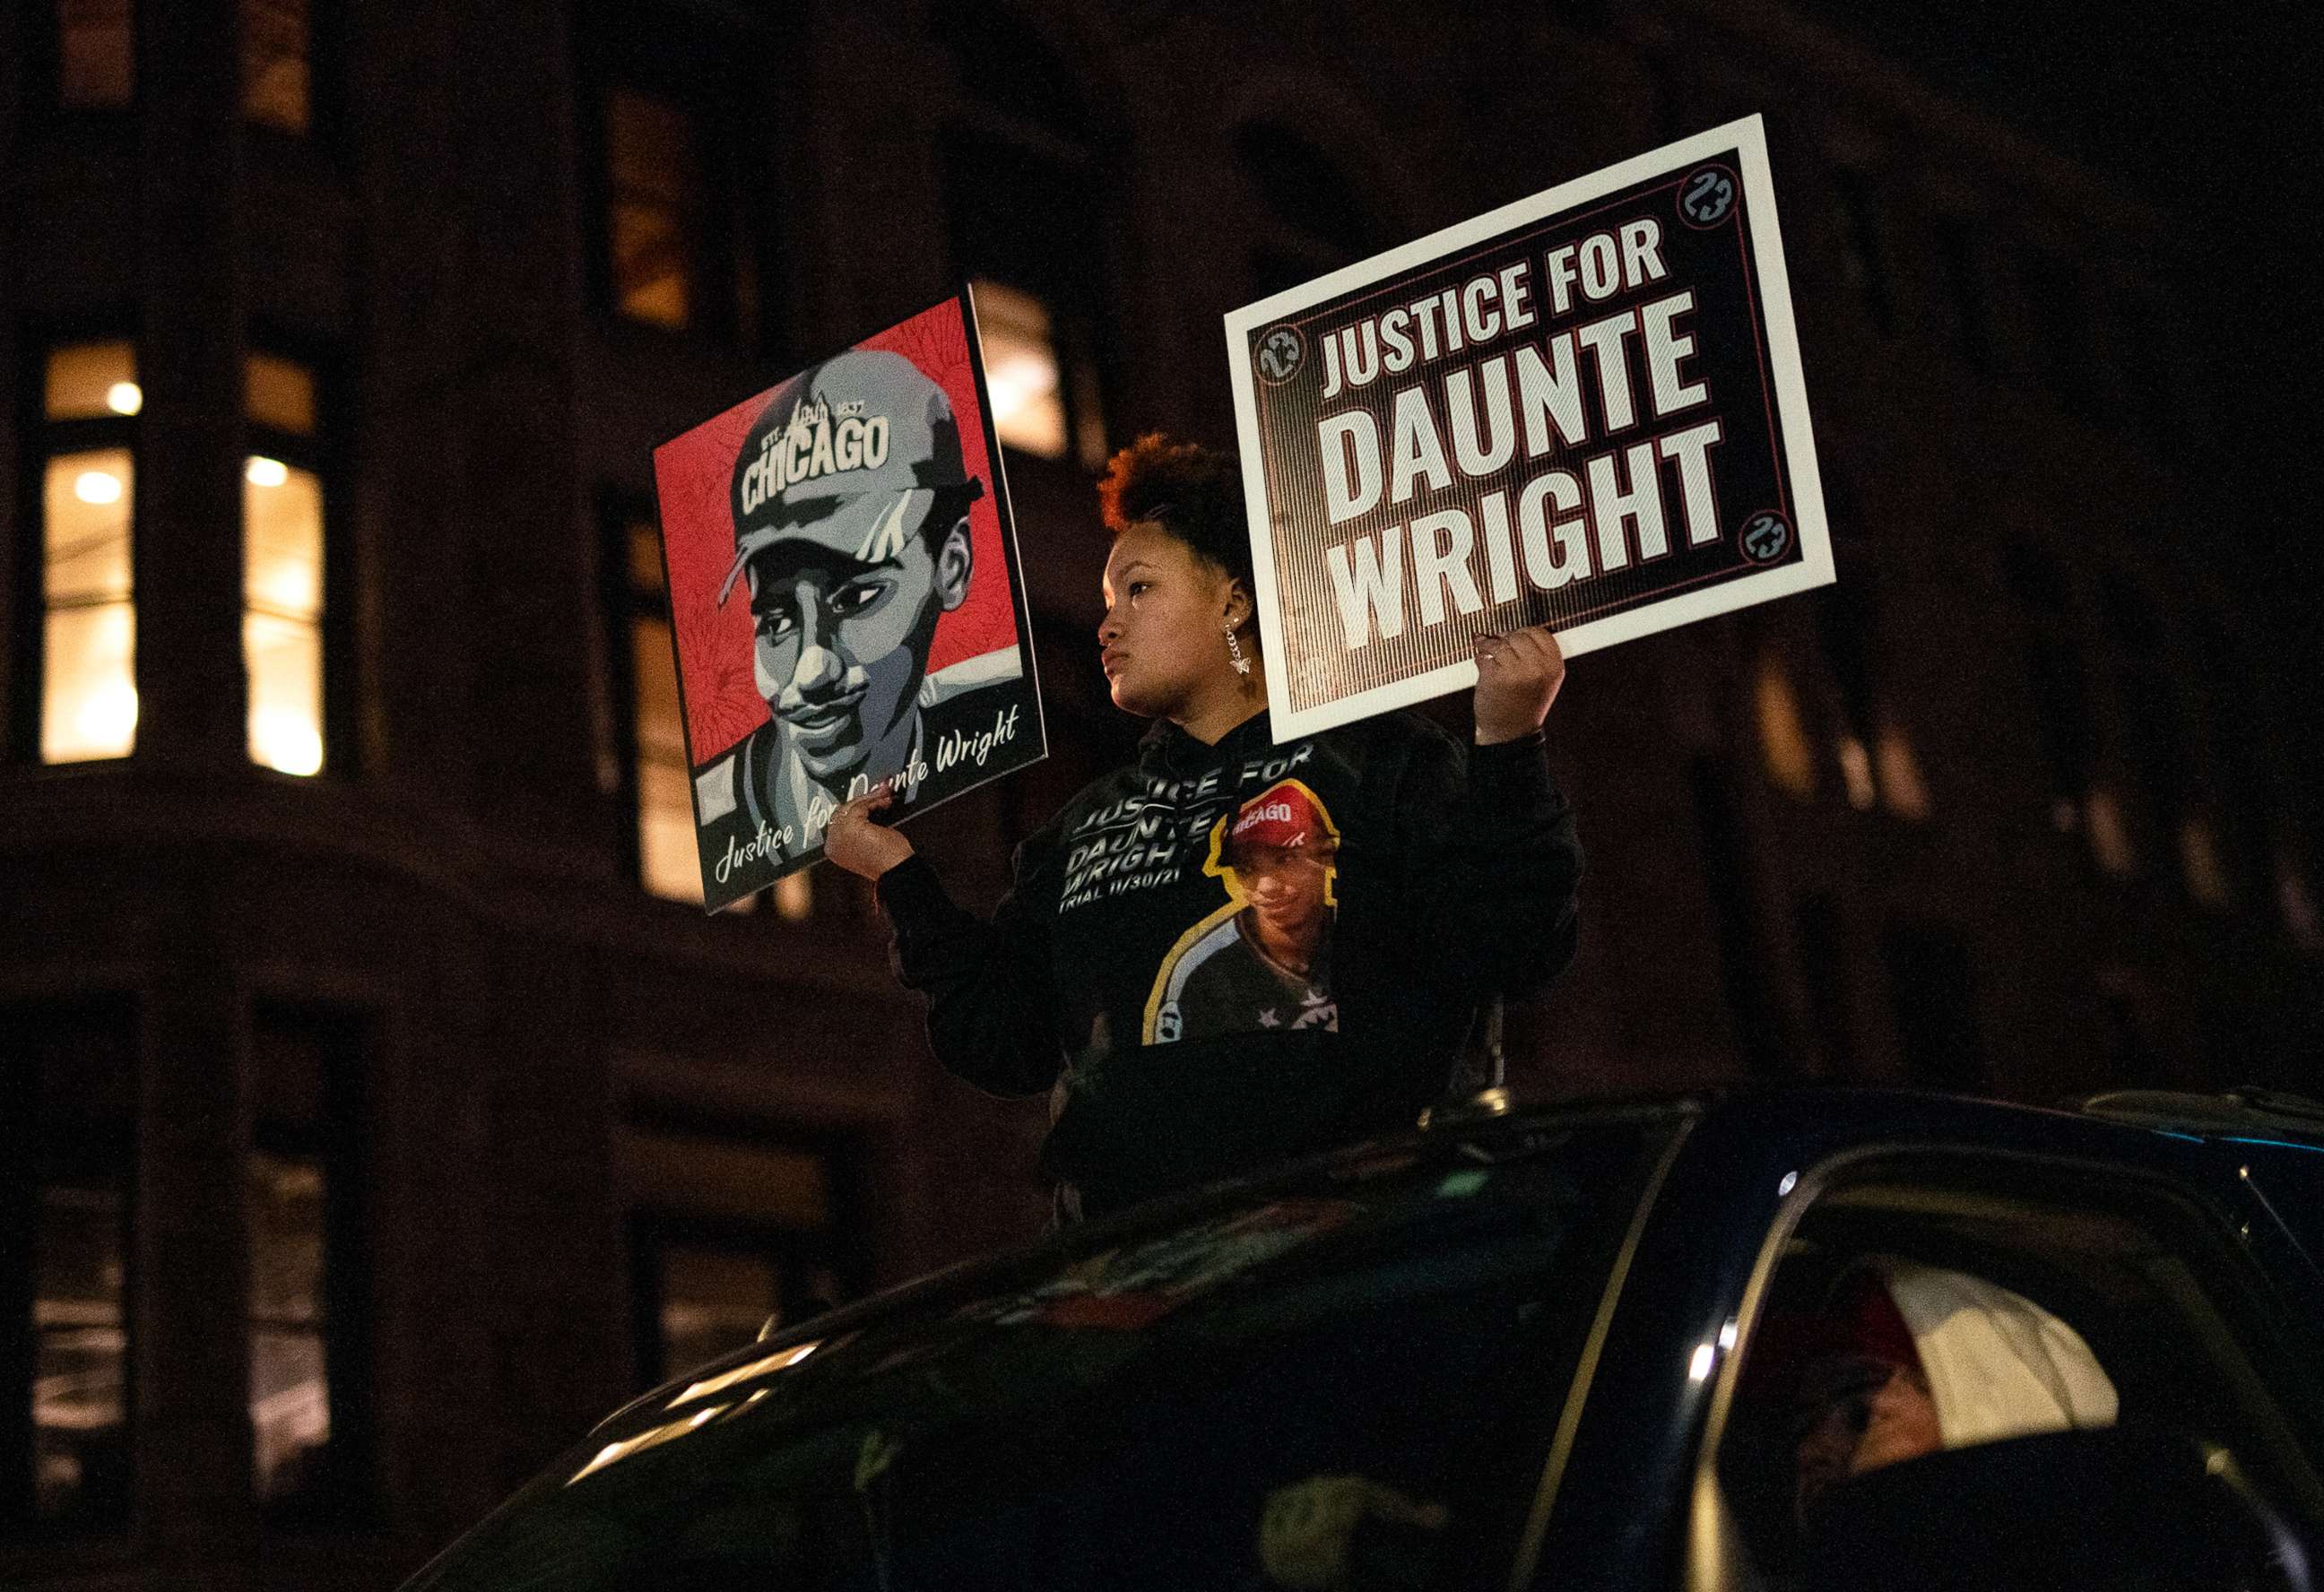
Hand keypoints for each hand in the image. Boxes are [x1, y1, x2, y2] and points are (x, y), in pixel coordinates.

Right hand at [823, 791, 914, 879]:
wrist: (897, 870)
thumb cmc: (888, 861)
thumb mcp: (871, 839)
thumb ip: (862, 825)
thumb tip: (866, 807)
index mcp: (834, 849)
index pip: (840, 821)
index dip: (857, 808)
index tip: (873, 799)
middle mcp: (832, 843)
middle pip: (842, 811)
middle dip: (863, 800)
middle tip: (881, 792)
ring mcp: (838, 835)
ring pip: (850, 806)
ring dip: (870, 799)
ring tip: (886, 796)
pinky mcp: (848, 827)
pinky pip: (859, 805)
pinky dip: (873, 800)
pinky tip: (885, 801)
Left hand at [1471, 625, 1564, 743]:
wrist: (1511, 733)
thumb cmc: (1525, 705)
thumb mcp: (1544, 681)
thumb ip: (1536, 655)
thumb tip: (1511, 631)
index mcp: (1554, 666)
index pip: (1539, 632)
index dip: (1524, 632)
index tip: (1515, 636)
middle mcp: (1538, 667)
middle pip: (1518, 635)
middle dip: (1506, 639)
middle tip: (1500, 646)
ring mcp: (1516, 671)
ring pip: (1499, 644)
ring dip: (1489, 646)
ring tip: (1487, 651)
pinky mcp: (1495, 676)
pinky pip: (1484, 655)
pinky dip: (1480, 657)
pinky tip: (1483, 663)